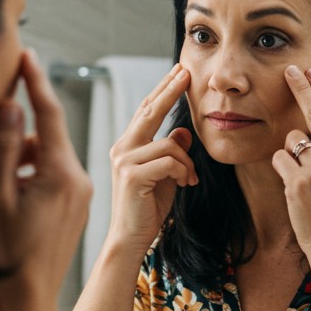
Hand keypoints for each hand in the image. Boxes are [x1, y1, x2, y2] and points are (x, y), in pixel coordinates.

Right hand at [0, 48, 91, 304]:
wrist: (28, 302)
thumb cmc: (5, 254)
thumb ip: (4, 149)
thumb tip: (11, 106)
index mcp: (59, 174)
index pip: (48, 116)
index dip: (35, 83)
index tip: (28, 56)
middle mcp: (77, 180)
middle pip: (49, 135)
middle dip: (26, 122)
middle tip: (7, 110)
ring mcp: (79, 195)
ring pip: (49, 156)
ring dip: (23, 155)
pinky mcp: (74, 208)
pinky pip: (53, 176)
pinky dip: (32, 172)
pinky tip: (9, 189)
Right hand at [105, 63, 196, 256]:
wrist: (131, 239)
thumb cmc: (147, 209)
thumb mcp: (166, 175)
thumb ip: (171, 153)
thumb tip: (182, 133)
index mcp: (128, 146)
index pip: (146, 110)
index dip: (163, 90)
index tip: (179, 72)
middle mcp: (122, 148)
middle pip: (150, 111)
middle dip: (170, 90)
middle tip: (187, 72)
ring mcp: (125, 161)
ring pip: (170, 144)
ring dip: (187, 163)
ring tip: (188, 180)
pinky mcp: (133, 176)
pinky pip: (170, 161)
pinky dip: (183, 172)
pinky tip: (184, 185)